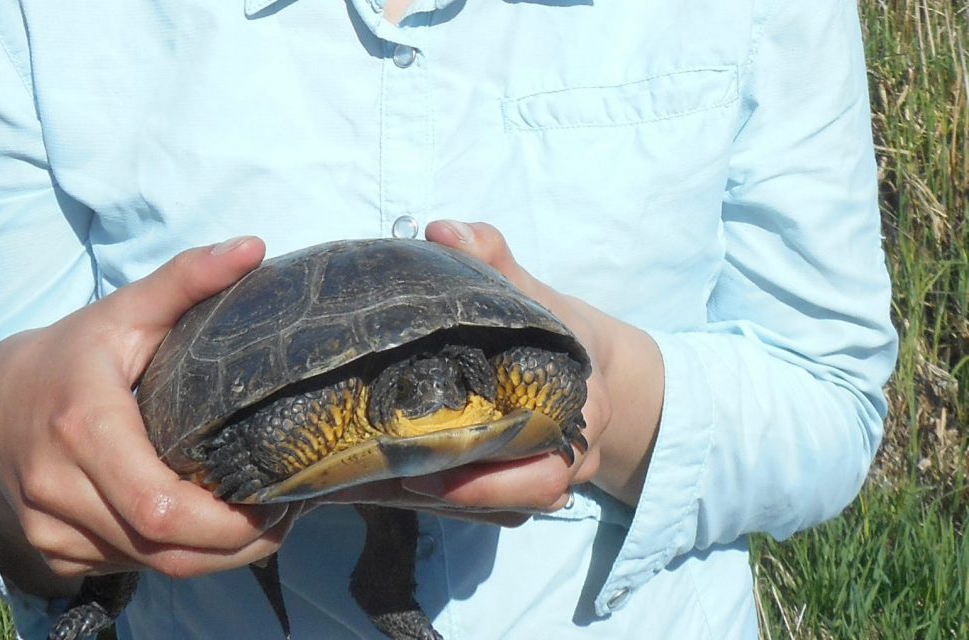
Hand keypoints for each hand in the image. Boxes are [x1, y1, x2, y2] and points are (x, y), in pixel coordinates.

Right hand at [0, 237, 298, 598]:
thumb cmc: (70, 355)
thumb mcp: (124, 313)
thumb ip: (186, 279)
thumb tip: (254, 246)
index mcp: (83, 428)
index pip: (159, 506)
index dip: (225, 523)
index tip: (278, 505)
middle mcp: (58, 488)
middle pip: (165, 548)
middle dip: (235, 547)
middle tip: (283, 520)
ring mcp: (50, 528)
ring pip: (151, 565)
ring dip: (212, 556)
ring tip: (259, 525)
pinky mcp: (53, 551)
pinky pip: (128, 566)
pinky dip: (174, 556)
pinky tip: (207, 533)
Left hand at [320, 221, 662, 519]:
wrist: (597, 366)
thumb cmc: (560, 327)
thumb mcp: (535, 292)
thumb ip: (493, 259)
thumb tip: (442, 231)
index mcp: (581, 410)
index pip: (546, 464)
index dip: (492, 478)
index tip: (433, 469)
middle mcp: (570, 455)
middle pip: (522, 497)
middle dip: (459, 494)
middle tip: (394, 477)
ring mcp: (548, 478)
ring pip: (502, 509)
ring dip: (444, 502)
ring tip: (378, 484)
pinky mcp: (520, 488)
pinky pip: (489, 509)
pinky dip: (445, 500)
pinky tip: (390, 484)